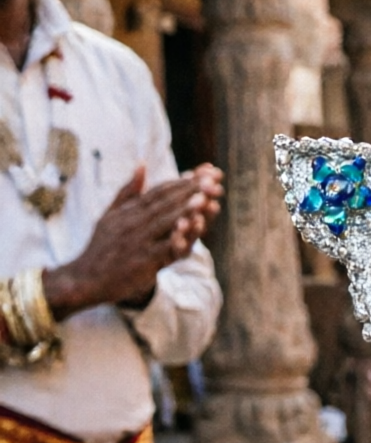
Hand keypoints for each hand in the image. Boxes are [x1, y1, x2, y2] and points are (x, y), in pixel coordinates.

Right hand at [45, 163, 223, 317]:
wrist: (86, 278)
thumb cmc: (102, 246)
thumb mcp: (111, 214)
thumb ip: (128, 191)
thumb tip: (142, 164)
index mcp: (129, 211)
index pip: (159, 192)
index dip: (182, 182)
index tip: (204, 172)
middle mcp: (134, 222)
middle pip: (165, 203)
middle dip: (190, 191)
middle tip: (212, 179)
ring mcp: (138, 241)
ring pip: (165, 222)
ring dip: (186, 210)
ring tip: (204, 198)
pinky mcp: (143, 260)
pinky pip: (165, 247)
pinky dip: (179, 238)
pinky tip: (193, 231)